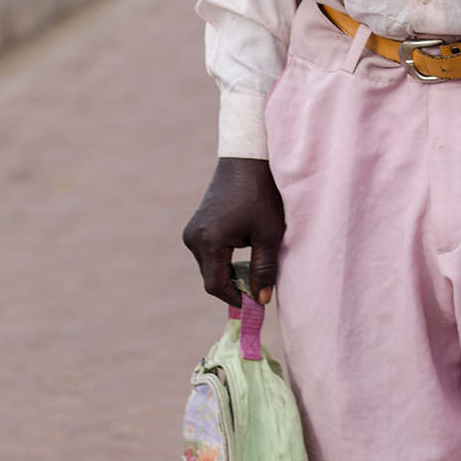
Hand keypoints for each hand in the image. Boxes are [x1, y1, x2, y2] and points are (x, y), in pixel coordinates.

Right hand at [183, 157, 284, 307]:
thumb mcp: (268, 234)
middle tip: (260, 283)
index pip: (216, 286)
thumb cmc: (261, 194)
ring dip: (231, 270)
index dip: (236, 298)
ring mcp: (192, 231)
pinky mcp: (196, 225)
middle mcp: (193, 238)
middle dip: (235, 284)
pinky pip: (209, 252)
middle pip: (212, 277)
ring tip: (256, 260)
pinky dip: (225, 257)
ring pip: (211, 265)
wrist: (247, 159)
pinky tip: (246, 247)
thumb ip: (264, 269)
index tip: (257, 302)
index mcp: (209, 242)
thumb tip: (262, 300)